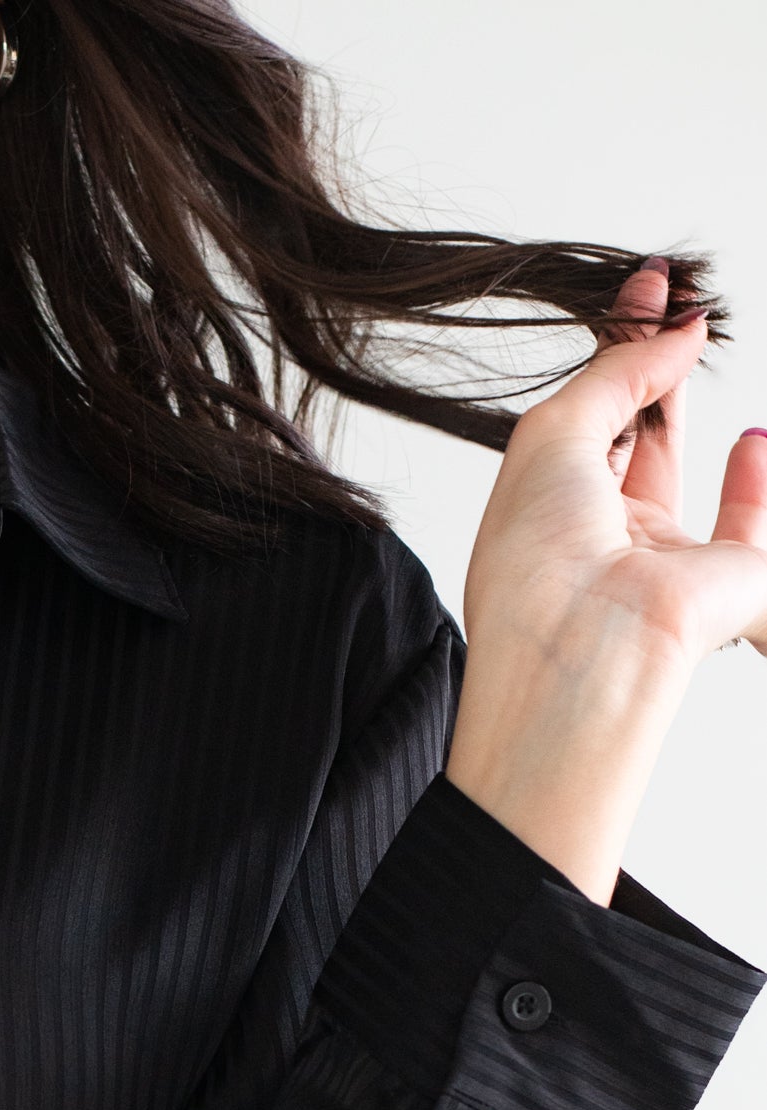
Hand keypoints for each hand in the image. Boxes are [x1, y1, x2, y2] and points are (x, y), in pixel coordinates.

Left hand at [444, 259, 766, 905]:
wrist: (585, 652)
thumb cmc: (541, 565)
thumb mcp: (553, 435)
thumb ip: (614, 372)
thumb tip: (672, 330)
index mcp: (539, 516)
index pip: (575, 420)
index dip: (610, 351)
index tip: (645, 284)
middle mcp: (593, 538)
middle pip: (624, 433)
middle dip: (646, 360)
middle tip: (670, 292)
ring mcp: (658, 560)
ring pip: (672, 467)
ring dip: (683, 400)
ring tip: (699, 330)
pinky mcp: (724, 583)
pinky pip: (749, 521)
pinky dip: (755, 477)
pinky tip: (750, 437)